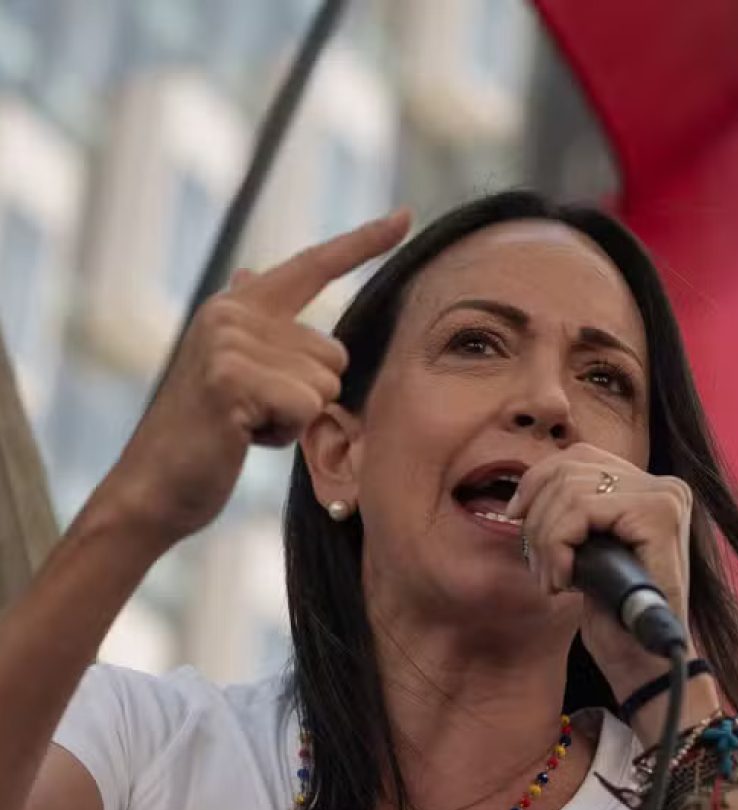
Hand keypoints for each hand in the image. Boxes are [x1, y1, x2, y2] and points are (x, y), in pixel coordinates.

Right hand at [95, 210, 410, 549]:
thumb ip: (253, 323)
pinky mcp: (230, 380)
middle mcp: (232, 313)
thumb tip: (250, 272)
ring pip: (325, 386)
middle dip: (308, 397)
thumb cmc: (207, 434)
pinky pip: (306, 408)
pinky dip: (285, 436)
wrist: (155, 486)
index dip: (363, 242)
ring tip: (245, 425)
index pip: (314, 265)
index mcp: (239, 307)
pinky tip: (243, 438)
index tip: (405, 217)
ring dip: (295, 419)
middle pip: (335, 355)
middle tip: (253, 413)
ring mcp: (228, 343)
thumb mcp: (230, 368)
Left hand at [505, 443, 697, 699]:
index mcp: (650, 487)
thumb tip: (525, 488)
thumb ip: (573, 511)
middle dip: (538, 519)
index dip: (536, 482)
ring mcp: (665, 497)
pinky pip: (580, 511)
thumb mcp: (587, 549)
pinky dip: (558, 546)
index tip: (514, 516)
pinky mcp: (658, 515)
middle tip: (540, 568)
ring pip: (569, 490)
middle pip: (569, 469)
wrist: (646, 662)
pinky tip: (565, 581)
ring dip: (546, 540)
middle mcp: (665, 485)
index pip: (578, 456)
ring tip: (553, 580)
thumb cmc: (615, 613)